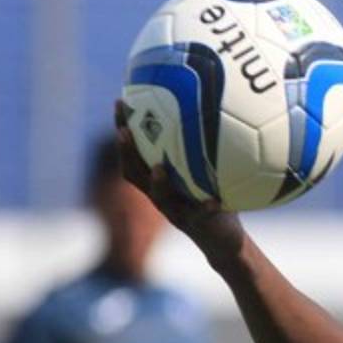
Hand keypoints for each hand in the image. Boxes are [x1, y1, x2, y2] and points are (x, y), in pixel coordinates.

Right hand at [114, 100, 245, 265]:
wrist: (222, 239)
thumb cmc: (215, 197)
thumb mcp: (208, 169)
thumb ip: (205, 145)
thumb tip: (213, 105)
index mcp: (158, 178)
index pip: (134, 152)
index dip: (124, 130)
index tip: (119, 103)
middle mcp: (160, 194)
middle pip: (135, 172)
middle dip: (128, 151)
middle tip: (124, 131)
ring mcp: (176, 211)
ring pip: (159, 196)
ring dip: (158, 182)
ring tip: (159, 167)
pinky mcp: (197, 225)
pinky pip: (200, 216)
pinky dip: (205, 207)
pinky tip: (213, 201)